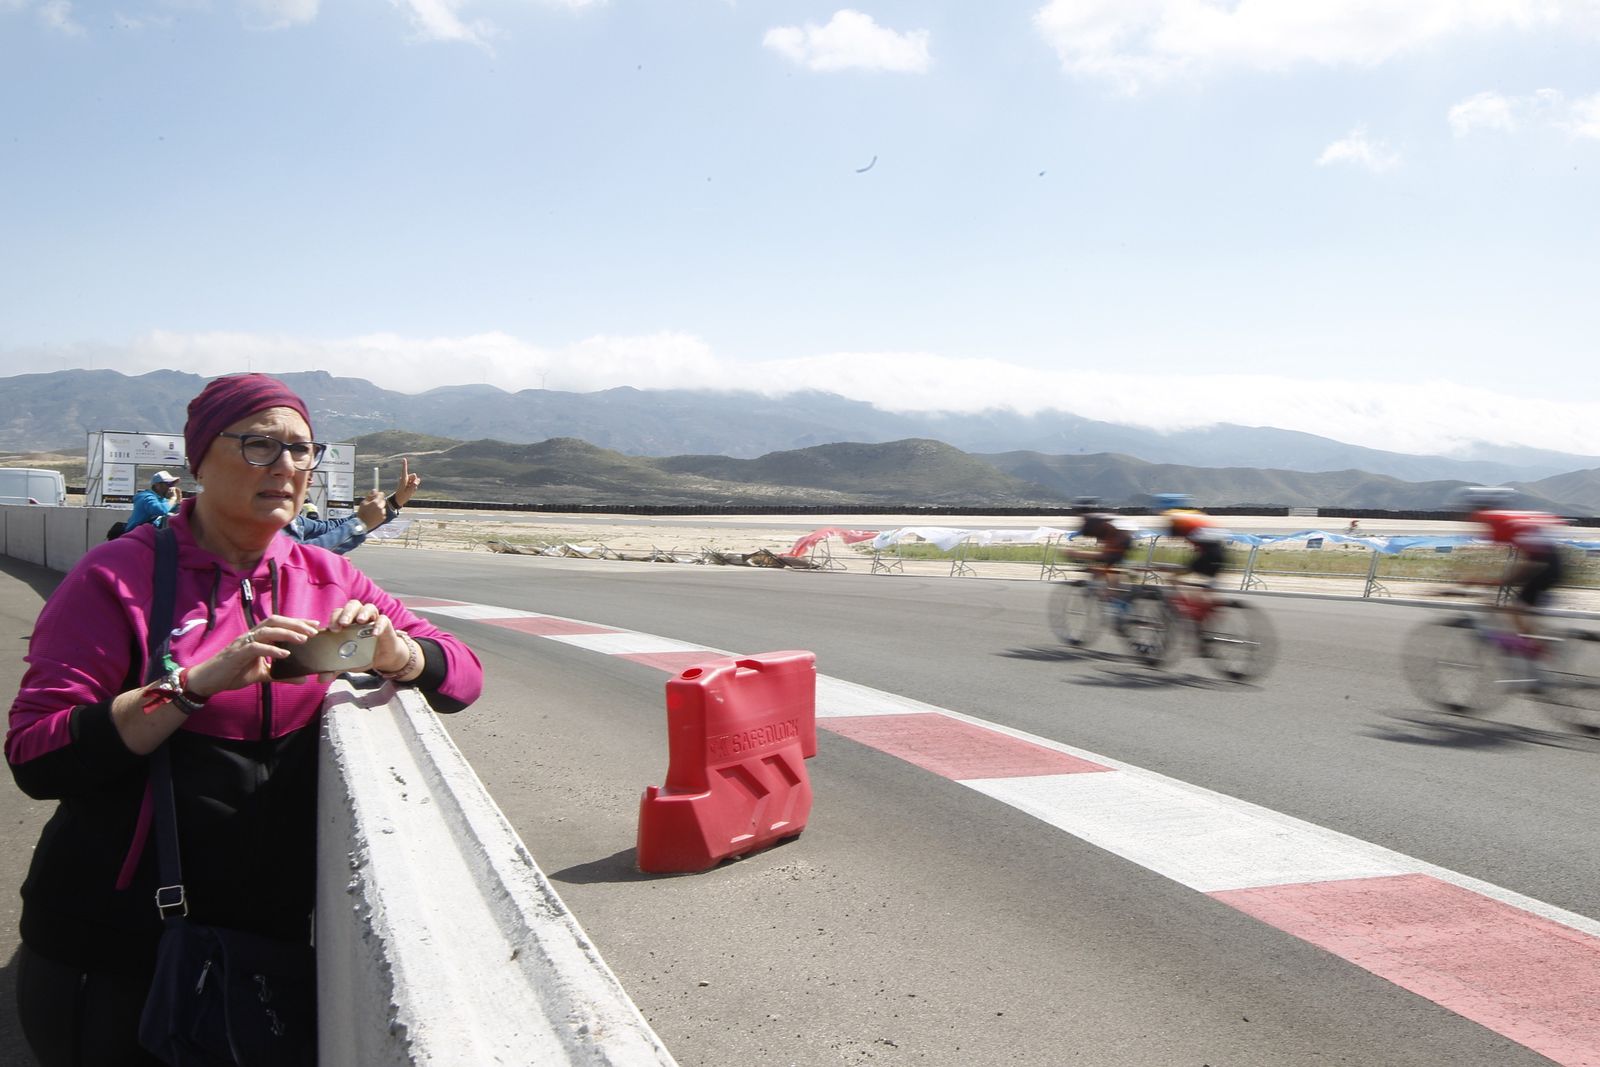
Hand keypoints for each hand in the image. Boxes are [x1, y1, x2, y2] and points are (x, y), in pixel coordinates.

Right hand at [185, 615, 321, 697]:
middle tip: (314, 630)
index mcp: (258, 637)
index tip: (316, 624)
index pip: (280, 624)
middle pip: (275, 621)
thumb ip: (282, 675)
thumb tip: (303, 679)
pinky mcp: (237, 653)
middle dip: (296, 623)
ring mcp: (243, 643)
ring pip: (267, 631)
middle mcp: (251, 635)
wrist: (208, 680)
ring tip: (303, 639)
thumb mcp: (262, 675)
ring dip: (287, 633)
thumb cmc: (233, 673)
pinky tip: (284, 654)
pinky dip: (271, 650)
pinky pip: (256, 647)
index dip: (298, 622)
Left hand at [321, 600, 413, 680]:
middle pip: (352, 606)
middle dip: (347, 613)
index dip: (334, 618)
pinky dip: (379, 625)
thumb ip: (334, 667)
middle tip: (343, 623)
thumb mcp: (347, 662)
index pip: (338, 613)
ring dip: (363, 612)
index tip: (332, 629)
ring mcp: (373, 619)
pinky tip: (374, 633)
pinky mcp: (386, 624)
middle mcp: (359, 617)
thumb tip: (321, 678)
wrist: (382, 658)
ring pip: (368, 607)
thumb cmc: (362, 654)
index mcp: (347, 622)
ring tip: (360, 621)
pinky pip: (383, 620)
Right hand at [355, 490, 386, 527]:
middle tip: (373, 504)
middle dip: (379, 501)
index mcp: (375, 503)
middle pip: (383, 501)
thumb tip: (375, 490)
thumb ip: (370, 496)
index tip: (377, 494)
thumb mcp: (363, 503)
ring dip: (379, 507)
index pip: (381, 495)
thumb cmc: (361, 513)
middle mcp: (380, 507)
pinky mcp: (383, 518)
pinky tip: (374, 515)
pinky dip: (380, 513)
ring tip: (372, 511)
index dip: (379, 494)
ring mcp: (382, 513)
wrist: (362, 524)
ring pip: (382, 507)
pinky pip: (382, 513)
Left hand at [392, 458, 420, 506]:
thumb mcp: (409, 492)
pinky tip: (410, 490)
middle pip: (414, 476)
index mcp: (403, 479)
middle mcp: (405, 478)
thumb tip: (418, 480)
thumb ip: (414, 485)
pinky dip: (414, 487)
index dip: (404, 465)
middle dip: (415, 480)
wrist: (399, 500)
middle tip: (410, 487)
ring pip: (415, 480)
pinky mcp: (409, 483)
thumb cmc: (402, 496)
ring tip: (410, 490)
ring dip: (414, 485)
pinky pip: (415, 483)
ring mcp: (407, 481)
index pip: (404, 471)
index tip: (404, 459)